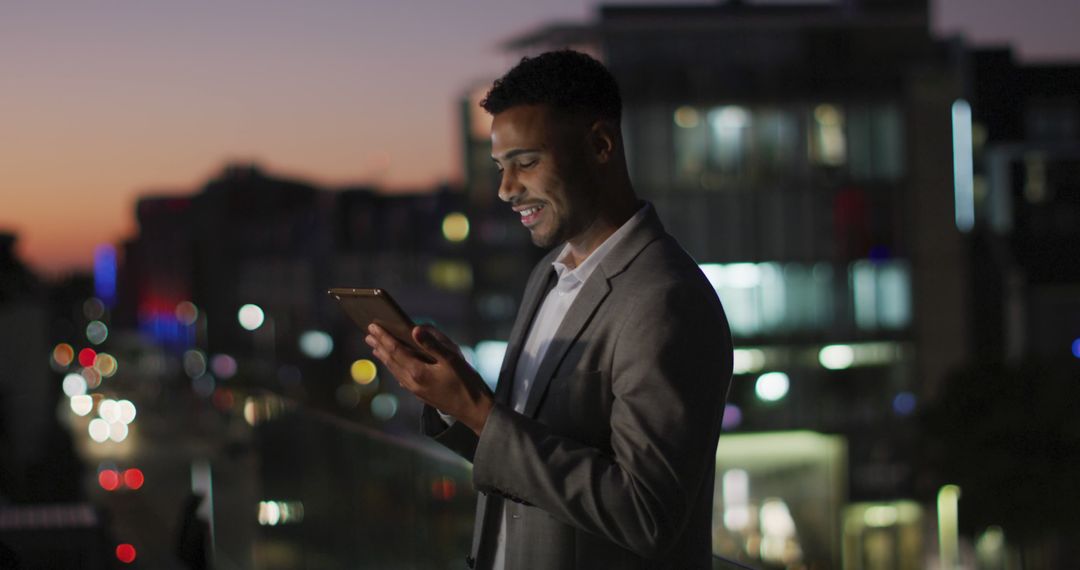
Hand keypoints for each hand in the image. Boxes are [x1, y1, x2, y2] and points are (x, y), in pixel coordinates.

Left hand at [365, 323, 493, 434]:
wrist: (474, 411)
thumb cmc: (466, 383)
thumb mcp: (452, 360)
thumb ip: (432, 344)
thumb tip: (414, 329)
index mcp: (418, 371)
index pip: (395, 350)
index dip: (384, 337)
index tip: (373, 326)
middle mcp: (412, 382)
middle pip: (391, 361)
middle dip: (379, 346)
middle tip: (368, 334)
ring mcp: (415, 390)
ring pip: (395, 370)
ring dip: (384, 357)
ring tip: (376, 348)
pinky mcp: (420, 394)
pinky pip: (401, 378)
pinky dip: (394, 368)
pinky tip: (394, 367)